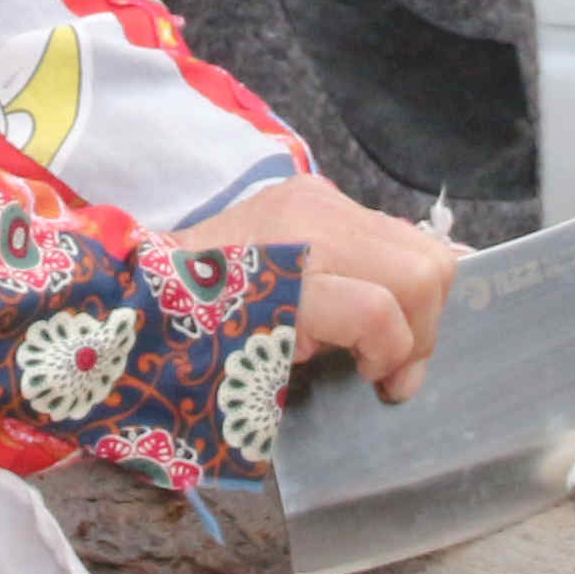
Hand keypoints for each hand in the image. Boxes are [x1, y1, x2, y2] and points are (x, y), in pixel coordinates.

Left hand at [208, 174, 459, 403]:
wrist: (153, 279)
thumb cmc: (198, 338)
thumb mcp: (266, 364)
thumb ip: (336, 357)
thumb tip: (390, 366)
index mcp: (286, 274)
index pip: (378, 310)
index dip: (392, 355)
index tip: (378, 383)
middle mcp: (313, 221)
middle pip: (421, 269)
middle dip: (421, 328)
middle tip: (393, 365)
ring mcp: (319, 197)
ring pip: (421, 246)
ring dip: (415, 300)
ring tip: (385, 333)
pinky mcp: (319, 190)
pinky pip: (391, 232)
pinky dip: (393, 273)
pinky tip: (363, 298)